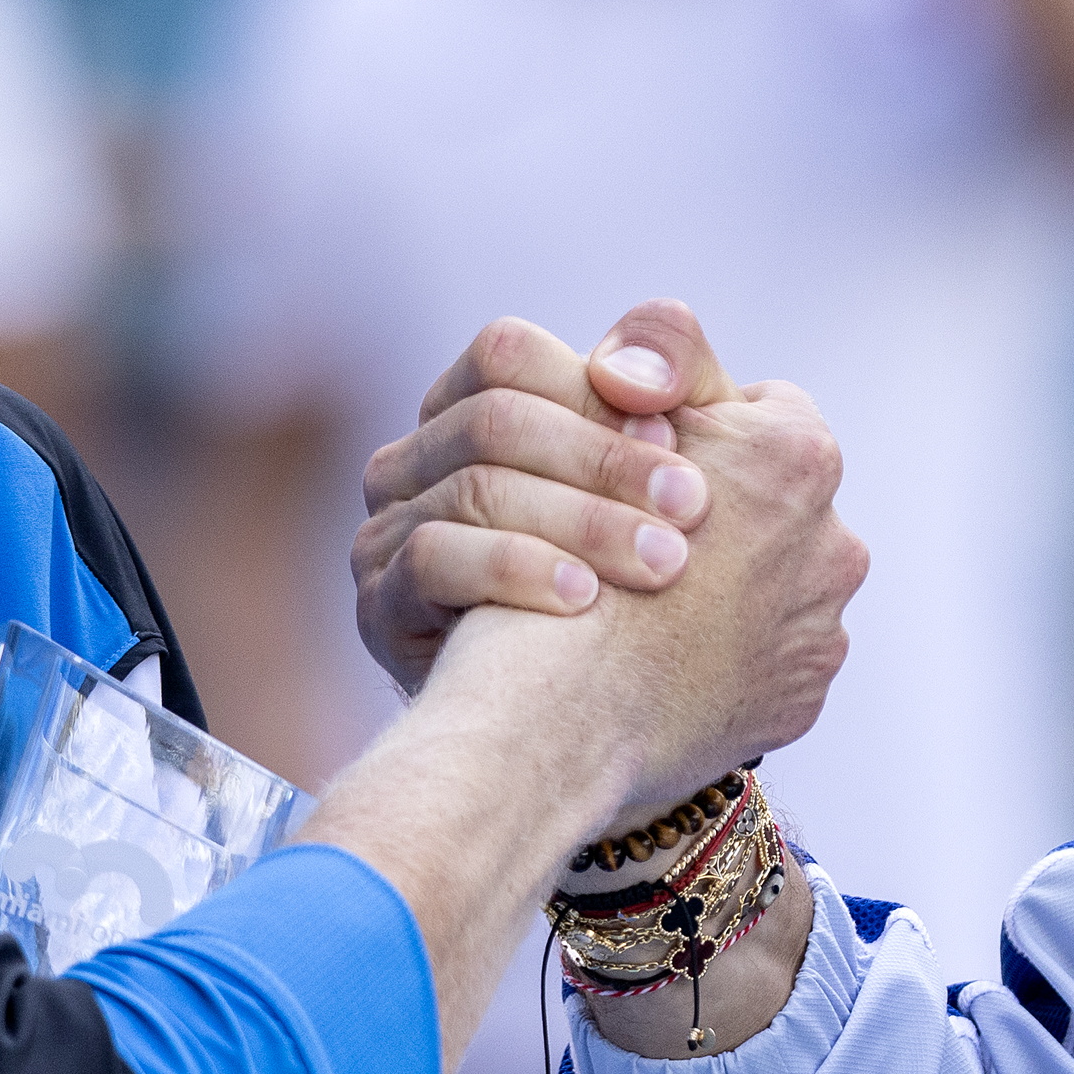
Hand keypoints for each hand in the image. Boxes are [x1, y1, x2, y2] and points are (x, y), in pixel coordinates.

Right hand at [352, 305, 731, 695]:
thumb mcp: (662, 472)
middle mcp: (413, 463)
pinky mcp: (379, 604)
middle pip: (494, 420)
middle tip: (695, 508)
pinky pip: (436, 560)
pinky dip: (517, 571)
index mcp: (468, 410)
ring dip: (581, 522)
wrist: (577, 716)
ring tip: (664, 563)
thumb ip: (669, 388)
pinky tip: (584, 601)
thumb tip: (636, 376)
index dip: (595, 388)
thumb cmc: (628, 575)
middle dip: (605, 461)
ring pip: (474, 486)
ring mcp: (386, 532)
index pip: (508, 357)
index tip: (685, 441)